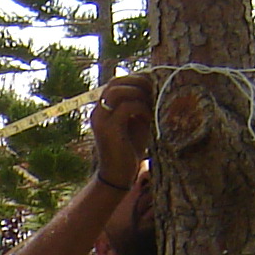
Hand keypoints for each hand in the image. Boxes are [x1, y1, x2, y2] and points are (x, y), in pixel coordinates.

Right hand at [91, 75, 154, 189]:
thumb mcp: (136, 122)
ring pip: (118, 91)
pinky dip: (141, 108)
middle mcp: (98, 111)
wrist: (118, 176)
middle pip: (115, 82)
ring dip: (138, 93)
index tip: (153, 86)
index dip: (136, 78)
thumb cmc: (129, 149)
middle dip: (138, 82)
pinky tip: (148, 118)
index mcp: (103, 108)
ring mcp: (101, 119)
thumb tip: (155, 86)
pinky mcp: (108, 129)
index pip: (116, 81)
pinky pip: (126, 107)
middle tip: (154, 92)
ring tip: (150, 103)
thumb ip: (140, 105)